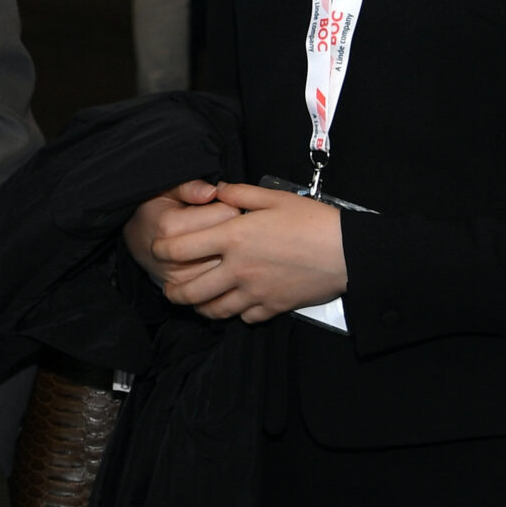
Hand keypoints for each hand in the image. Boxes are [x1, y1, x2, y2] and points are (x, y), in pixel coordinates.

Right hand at [121, 179, 236, 285]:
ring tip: (217, 242)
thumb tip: (213, 192)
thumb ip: (189, 187)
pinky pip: (222, 280)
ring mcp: (183, 277)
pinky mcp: (189, 290)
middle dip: (233, 231)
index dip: (229, 206)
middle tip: (221, 224)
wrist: (135, 242)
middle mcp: (176, 256)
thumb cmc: (154, 211)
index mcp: (171, 226)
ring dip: (230, 253)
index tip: (221, 206)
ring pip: (231, 263)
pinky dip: (223, 270)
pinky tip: (215, 258)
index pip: (228, 213)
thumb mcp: (166, 190)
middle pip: (233, 241)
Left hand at [154, 182, 346, 324]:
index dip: (161, 250)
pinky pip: (244, 317)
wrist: (347, 253)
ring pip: (213, 310)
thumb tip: (216, 189)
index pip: (179, 249)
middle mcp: (237, 269)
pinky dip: (236, 313)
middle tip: (169, 288)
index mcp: (232, 238)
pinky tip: (236, 303)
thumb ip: (239, 193)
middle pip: (189, 291)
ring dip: (200, 306)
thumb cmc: (312, 220)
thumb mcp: (274, 197)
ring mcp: (254, 292)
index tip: (157, 250)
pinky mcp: (272, 307)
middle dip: (172, 292)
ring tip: (197, 300)